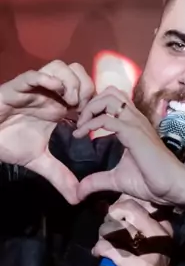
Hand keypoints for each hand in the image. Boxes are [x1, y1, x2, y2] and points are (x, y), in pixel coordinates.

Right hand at [0, 61, 93, 201]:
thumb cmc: (9, 142)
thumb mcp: (40, 161)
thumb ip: (60, 176)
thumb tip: (77, 199)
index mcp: (59, 107)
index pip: (86, 92)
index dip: (94, 102)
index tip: (95, 120)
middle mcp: (50, 93)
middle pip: (78, 73)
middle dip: (87, 88)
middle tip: (85, 109)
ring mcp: (35, 88)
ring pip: (61, 67)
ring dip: (71, 82)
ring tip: (71, 102)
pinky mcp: (18, 87)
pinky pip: (35, 74)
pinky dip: (48, 78)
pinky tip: (56, 91)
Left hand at [75, 87, 184, 206]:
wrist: (172, 186)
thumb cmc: (151, 181)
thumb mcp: (117, 180)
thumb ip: (97, 181)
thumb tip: (78, 192)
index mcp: (133, 125)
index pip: (112, 102)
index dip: (93, 109)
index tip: (80, 128)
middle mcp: (135, 119)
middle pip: (109, 92)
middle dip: (90, 104)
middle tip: (80, 123)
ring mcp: (135, 124)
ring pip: (108, 98)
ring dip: (90, 109)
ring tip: (81, 127)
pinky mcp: (133, 133)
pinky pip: (107, 119)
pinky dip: (90, 124)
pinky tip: (82, 136)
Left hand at [93, 195, 172, 265]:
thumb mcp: (147, 249)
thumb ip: (133, 228)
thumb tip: (108, 207)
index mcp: (164, 230)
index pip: (142, 202)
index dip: (122, 204)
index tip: (114, 215)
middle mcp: (161, 236)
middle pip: (129, 208)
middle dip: (111, 217)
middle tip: (107, 232)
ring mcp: (150, 251)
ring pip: (117, 227)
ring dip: (103, 235)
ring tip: (104, 246)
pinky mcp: (138, 265)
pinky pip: (110, 248)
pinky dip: (100, 250)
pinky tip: (100, 256)